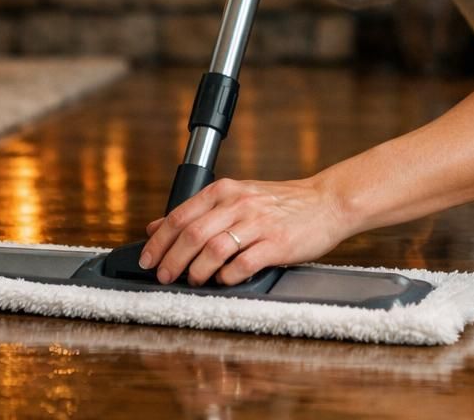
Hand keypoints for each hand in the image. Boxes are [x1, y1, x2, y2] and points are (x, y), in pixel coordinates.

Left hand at [137, 176, 355, 286]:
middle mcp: (238, 203)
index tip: (147, 260)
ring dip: (196, 271)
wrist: (326, 202)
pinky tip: (223, 281)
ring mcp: (258, 223)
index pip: (180, 216)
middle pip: (192, 234)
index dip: (158, 241)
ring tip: (192, 281)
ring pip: (213, 249)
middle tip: (164, 277)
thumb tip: (156, 227)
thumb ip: (197, 212)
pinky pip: (243, 264)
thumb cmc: (281, 204)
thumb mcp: (236, 197)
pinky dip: (227, 276)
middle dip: (171, 260)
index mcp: (225, 191)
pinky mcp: (276, 243)